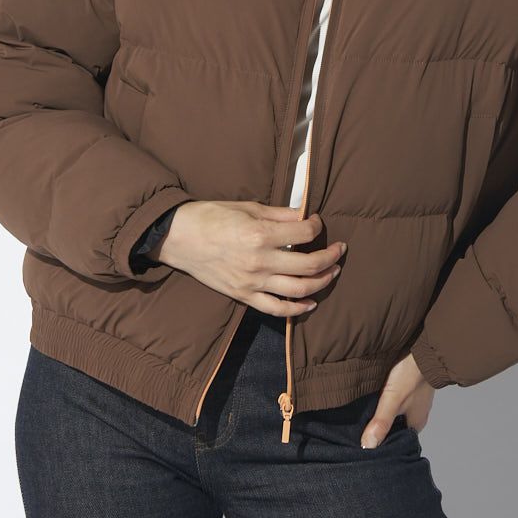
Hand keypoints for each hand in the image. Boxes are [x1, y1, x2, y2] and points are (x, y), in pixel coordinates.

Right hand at [156, 199, 345, 316]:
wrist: (178, 237)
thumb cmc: (211, 216)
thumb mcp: (247, 207)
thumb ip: (279, 214)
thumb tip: (304, 216)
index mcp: (260, 235)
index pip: (304, 234)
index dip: (316, 226)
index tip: (316, 221)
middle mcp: (259, 262)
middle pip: (309, 265)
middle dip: (331, 257)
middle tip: (340, 249)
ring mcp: (252, 283)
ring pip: (298, 290)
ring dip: (322, 282)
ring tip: (333, 272)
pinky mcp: (243, 296)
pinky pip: (275, 309)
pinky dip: (296, 309)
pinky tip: (310, 303)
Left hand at [360, 352, 434, 448]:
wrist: (426, 351)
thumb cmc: (411, 376)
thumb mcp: (392, 401)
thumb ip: (381, 422)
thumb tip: (367, 446)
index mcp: (415, 424)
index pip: (397, 442)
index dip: (383, 443)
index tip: (367, 443)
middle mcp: (417, 415)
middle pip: (397, 428)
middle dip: (382, 428)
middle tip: (363, 428)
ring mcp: (416, 401)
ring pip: (398, 413)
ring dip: (385, 413)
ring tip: (368, 412)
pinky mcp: (412, 388)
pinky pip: (399, 400)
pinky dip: (389, 401)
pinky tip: (379, 396)